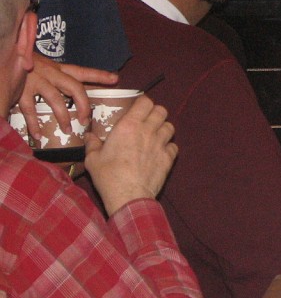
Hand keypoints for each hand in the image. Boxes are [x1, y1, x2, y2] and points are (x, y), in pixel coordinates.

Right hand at [17, 54, 117, 136]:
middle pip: (74, 87)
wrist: (6, 58)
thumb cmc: (29, 68)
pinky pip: (30, 110)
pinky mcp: (22, 90)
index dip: (99, 75)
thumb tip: (81, 92)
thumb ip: (62, 79)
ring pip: (55, 100)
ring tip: (68, 130)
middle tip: (87, 119)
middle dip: (83, 104)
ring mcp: (37, 81)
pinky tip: (38, 135)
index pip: (83, 71)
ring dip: (63, 117)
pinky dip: (34, 124)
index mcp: (59, 68)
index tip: (115, 79)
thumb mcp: (48, 69)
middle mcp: (51, 73)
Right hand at [83, 95, 177, 214]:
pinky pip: (174, 146)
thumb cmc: (108, 176)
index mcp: (128, 125)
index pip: (145, 102)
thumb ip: (92, 144)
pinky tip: (160, 153)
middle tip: (147, 121)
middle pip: (161, 110)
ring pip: (170, 126)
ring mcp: (160, 143)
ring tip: (154, 136)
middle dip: (155, 113)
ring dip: (163, 129)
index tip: (137, 108)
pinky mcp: (169, 157)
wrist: (128, 195)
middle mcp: (147, 130)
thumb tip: (89, 136)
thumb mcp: (93, 159)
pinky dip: (169, 147)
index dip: (143, 103)